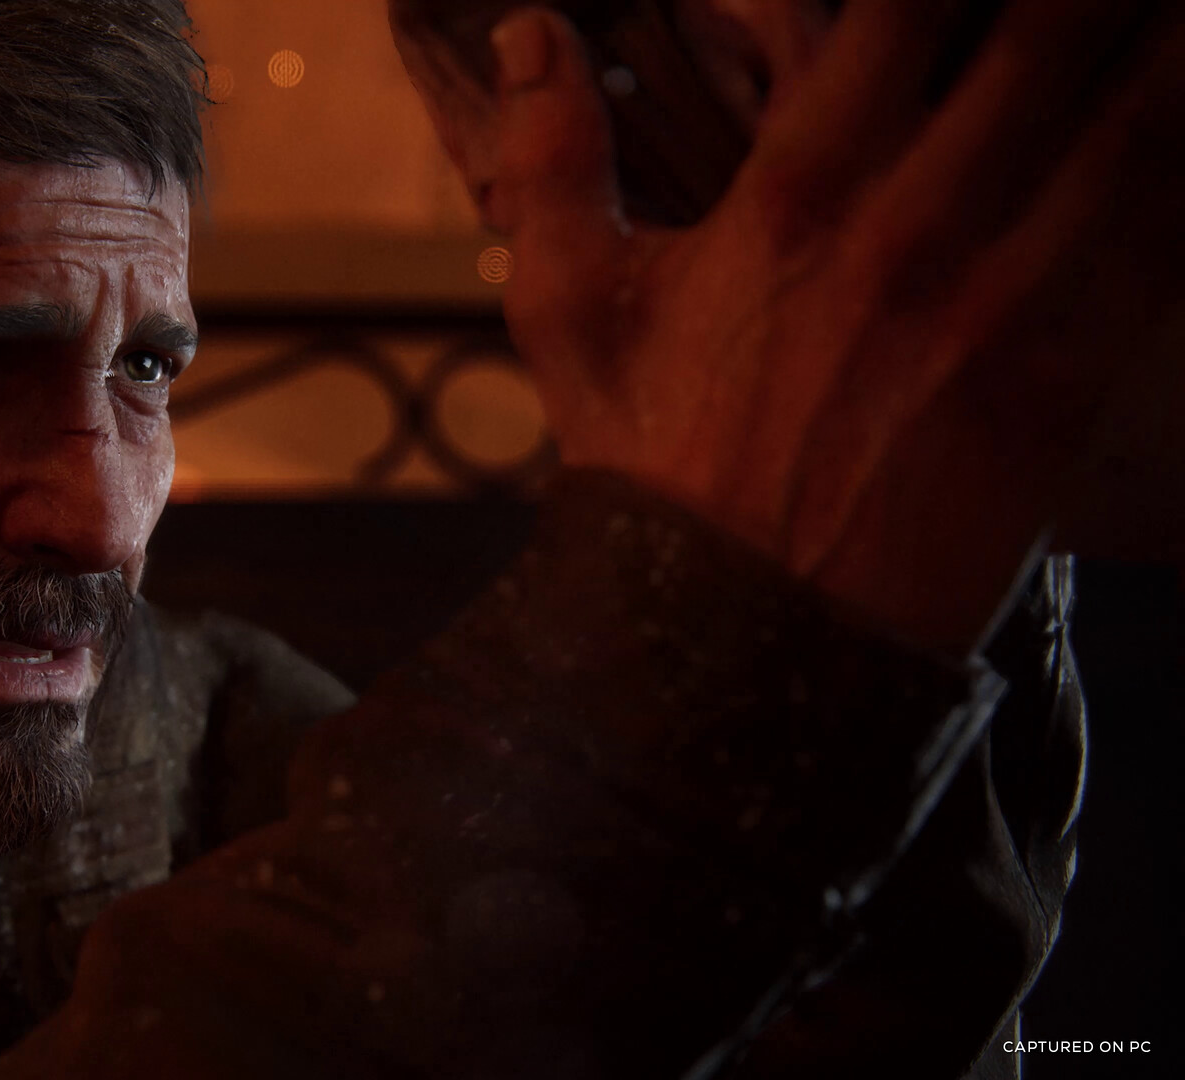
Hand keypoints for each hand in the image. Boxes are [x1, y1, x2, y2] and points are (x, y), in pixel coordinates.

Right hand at [480, 0, 1184, 652]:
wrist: (736, 640)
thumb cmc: (652, 470)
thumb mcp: (570, 314)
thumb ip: (550, 160)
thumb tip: (526, 32)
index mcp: (794, 198)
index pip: (899, 9)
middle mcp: (912, 229)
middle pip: (1048, 39)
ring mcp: (1002, 305)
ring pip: (1134, 122)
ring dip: (1159, 46)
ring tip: (1166, 18)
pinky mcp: (1063, 383)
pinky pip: (1162, 241)